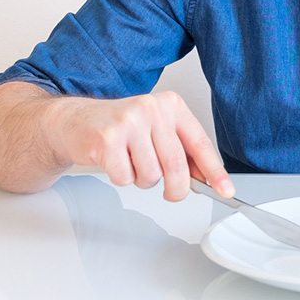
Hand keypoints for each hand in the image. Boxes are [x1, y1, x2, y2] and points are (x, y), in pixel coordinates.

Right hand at [51, 90, 232, 201]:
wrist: (74, 120)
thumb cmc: (119, 128)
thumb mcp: (157, 131)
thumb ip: (182, 151)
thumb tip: (207, 179)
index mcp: (170, 105)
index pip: (200, 143)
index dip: (214, 171)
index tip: (225, 190)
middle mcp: (152, 109)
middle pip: (177, 165)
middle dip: (177, 189)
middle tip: (171, 194)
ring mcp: (129, 122)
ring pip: (152, 175)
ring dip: (143, 180)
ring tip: (131, 163)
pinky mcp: (107, 139)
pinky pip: (126, 178)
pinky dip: (122, 178)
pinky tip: (114, 162)